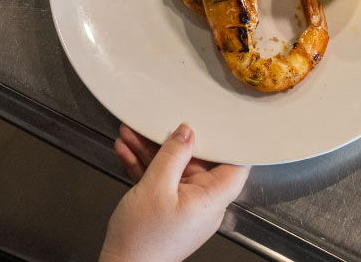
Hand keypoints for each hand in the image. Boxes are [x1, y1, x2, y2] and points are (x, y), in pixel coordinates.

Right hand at [100, 124, 248, 261]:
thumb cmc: (142, 240)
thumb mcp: (155, 187)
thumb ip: (173, 155)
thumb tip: (187, 132)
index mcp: (212, 199)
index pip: (235, 164)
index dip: (228, 141)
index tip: (218, 119)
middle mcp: (203, 203)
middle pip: (197, 162)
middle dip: (173, 141)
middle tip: (157, 123)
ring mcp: (184, 206)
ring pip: (173, 169)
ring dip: (151, 151)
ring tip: (130, 133)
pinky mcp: (166, 210)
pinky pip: (159, 182)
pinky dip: (144, 167)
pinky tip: (126, 152)